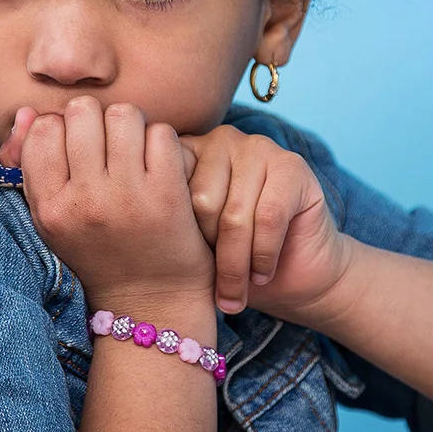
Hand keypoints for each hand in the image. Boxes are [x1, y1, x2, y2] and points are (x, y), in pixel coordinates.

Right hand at [6, 97, 214, 309]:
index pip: (45, 129)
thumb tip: (27, 111)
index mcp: (50, 209)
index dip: (64, 127)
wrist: (152, 306)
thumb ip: (32, 165)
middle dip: (98, 120)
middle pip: (83, 112)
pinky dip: (164, 143)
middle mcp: (84, 202)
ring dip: (132, 126)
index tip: (80, 149)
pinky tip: (162, 165)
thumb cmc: (100, 254)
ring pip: (123, 115)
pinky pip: (162, 134)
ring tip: (135, 151)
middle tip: (110, 147)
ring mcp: (126, 197)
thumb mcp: (54, 221)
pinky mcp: (167, 196)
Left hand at [181, 125, 351, 320]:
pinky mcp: (292, 166)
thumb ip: (167, 221)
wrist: (292, 276)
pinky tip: (263, 273)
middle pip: (202, 202)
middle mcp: (220, 140)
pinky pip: (269, 217)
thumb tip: (139, 225)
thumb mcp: (189, 243)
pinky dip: (263, 255)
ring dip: (236, 264)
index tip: (181, 266)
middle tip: (215, 284)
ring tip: (236, 291)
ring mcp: (258, 147)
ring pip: (235, 215)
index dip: (176, 234)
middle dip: (208, 253)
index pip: (167, 184)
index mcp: (186, 150)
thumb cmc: (231, 259)